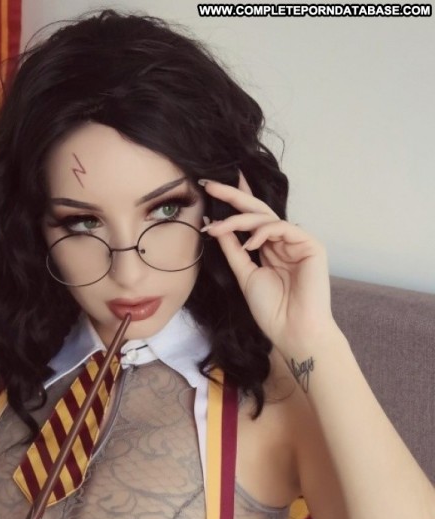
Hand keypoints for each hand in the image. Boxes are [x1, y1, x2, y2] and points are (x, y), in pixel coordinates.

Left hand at [200, 174, 334, 352]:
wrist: (292, 330)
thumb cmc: (271, 309)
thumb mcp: (245, 274)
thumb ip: (233, 250)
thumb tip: (215, 226)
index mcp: (269, 248)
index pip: (250, 219)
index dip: (234, 202)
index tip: (210, 189)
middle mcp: (284, 241)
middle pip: (258, 211)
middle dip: (234, 196)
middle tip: (210, 185)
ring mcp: (298, 241)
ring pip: (266, 218)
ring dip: (240, 220)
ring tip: (219, 228)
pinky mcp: (311, 245)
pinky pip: (283, 228)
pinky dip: (263, 232)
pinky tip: (250, 244)